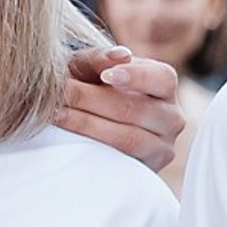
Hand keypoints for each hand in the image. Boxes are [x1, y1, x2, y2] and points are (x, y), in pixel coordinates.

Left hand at [59, 47, 181, 173]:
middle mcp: (171, 117)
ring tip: (56, 114)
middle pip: (137, 109)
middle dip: (94, 100)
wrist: (87, 120)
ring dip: (87, 125)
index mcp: (164, 85)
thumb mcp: (90, 67)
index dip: (136, 76)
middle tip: (60, 92)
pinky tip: (67, 139)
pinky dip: (92, 148)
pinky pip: (120, 162)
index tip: (106, 76)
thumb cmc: (90, 86)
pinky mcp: (145, 170)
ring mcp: (162, 147)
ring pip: (128, 138)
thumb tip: (121, 56)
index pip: (162, 78)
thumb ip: (101, 58)